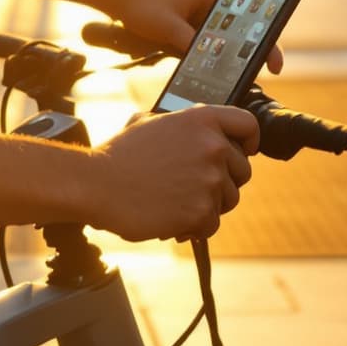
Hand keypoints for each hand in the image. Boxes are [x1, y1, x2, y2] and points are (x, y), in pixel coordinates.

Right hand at [87, 105, 257, 241]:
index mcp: (202, 119)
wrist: (97, 184)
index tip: (244, 150)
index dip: (249, 141)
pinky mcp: (202, 210)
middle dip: (223, 180)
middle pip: (243, 170)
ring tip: (176, 201)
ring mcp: (209, 179)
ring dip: (206, 204)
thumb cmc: (118, 155)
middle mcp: (212, 146)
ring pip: (228, 200)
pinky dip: (194, 226)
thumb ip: (181, 125)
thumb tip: (193, 130)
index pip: (249, 126)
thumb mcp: (149, 122)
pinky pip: (211, 224)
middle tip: (194, 186)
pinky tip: (171, 217)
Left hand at [110, 0, 285, 73]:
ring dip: (218, 56)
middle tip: (253, 75)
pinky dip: (202, 56)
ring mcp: (196, 14)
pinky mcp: (184, 26)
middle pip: (236, 32)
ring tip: (224, 76)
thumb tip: (211, 62)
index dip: (266, 40)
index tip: (274, 63)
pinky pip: (200, 44)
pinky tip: (201, 70)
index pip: (249, 16)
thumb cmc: (139, 1)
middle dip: (243, 53)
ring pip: (217, 41)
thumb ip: (190, 43)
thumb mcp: (166, 26)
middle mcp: (207, 2)